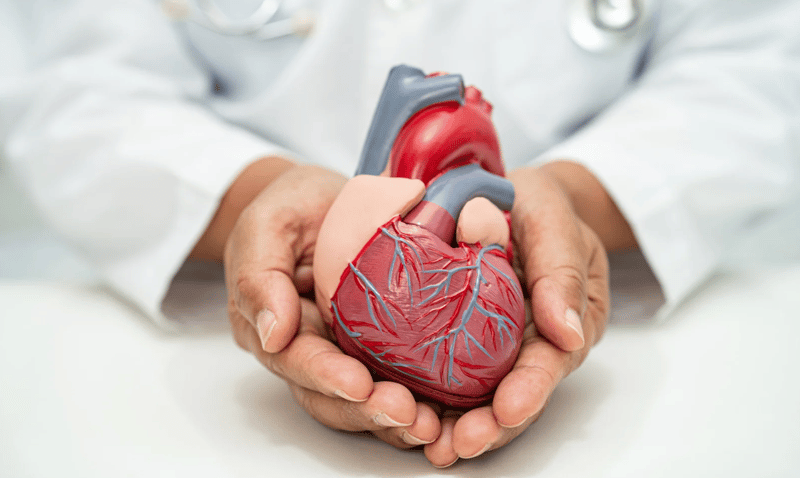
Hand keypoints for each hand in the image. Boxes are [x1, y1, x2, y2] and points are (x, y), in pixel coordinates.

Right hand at [219, 163, 440, 447]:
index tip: (358, 384)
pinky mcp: (378, 346)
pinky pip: (393, 380)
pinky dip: (418, 400)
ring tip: (430, 424)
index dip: (325, 376)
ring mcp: (344, 350)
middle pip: (329, 395)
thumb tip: (272, 333)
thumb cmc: (292, 206)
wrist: (326, 199)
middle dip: (366, 411)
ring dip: (393, 419)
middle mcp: (308, 348)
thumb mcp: (268, 223)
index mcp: (274, 324)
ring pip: (362, 399)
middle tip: (407, 414)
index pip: (295, 360)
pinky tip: (443, 411)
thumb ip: (259, 274)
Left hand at [423, 161, 632, 466]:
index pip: (550, 362)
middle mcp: (529, 341)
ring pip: (481, 395)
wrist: (508, 196)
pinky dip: (433, 398)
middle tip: (459, 445)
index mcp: (564, 320)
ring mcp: (494, 344)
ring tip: (435, 447)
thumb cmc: (539, 206)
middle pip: (515, 393)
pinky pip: (448, 374)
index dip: (530, 390)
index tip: (507, 410)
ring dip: (459, 425)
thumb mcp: (556, 222)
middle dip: (491, 425)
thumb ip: (562, 269)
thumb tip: (570, 331)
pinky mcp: (459, 338)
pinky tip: (411, 415)